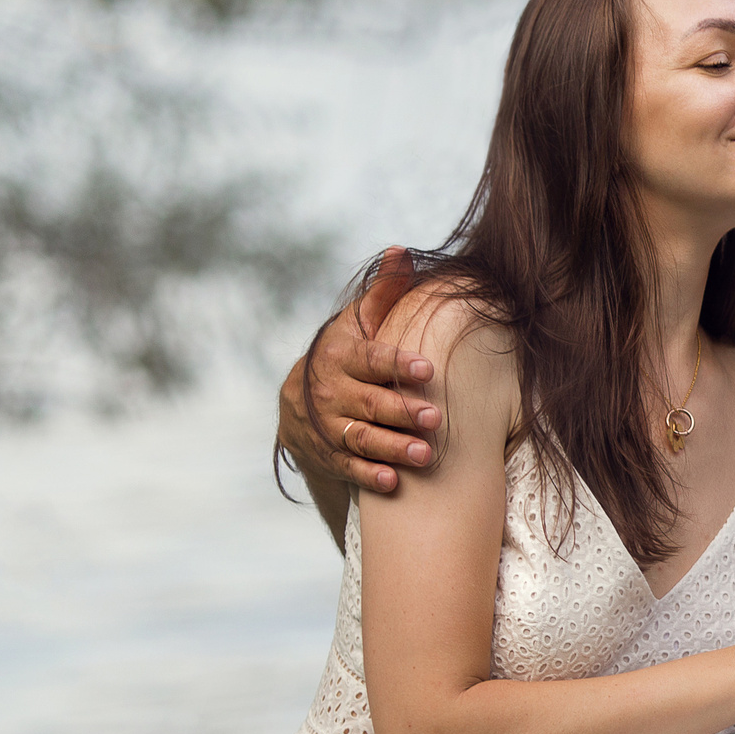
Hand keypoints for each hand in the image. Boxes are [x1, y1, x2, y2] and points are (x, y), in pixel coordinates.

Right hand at [282, 247, 444, 492]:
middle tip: (435, 419)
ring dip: (391, 447)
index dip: (397, 363)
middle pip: (367, 402)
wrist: (299, 401)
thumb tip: (401, 251)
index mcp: (339, 354)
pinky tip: (392, 482)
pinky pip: (346, 466)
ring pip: (358, 437)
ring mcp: (325, 425)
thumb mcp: (358, 323)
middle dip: (401, 411)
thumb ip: (383, 294)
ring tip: (424, 455)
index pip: (370, 358)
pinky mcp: (325, 454)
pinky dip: (367, 475)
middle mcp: (328, 390)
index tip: (428, 369)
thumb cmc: (347, 354)